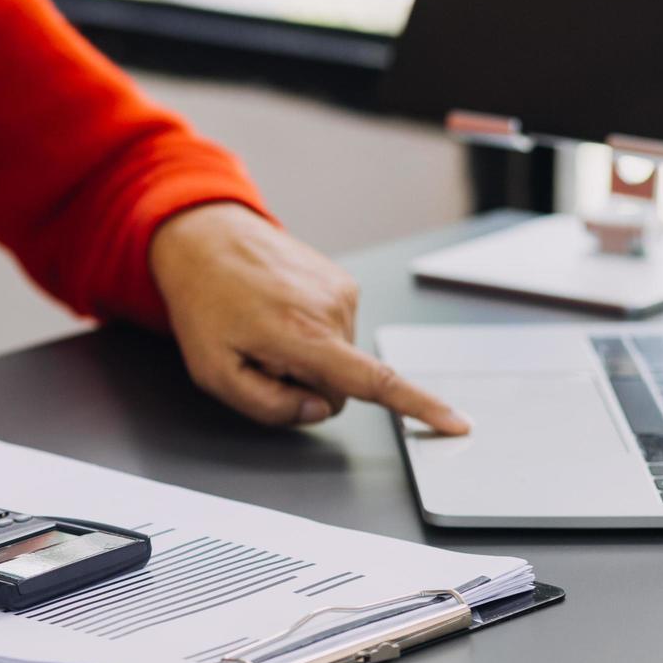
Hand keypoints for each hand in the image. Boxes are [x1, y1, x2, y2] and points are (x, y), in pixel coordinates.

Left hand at [149, 203, 469, 434]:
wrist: (205, 239)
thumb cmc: (204, 305)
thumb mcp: (214, 372)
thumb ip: (267, 405)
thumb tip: (320, 410)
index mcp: (303, 335)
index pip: (373, 382)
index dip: (419, 407)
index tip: (457, 423)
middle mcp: (332, 310)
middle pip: (343, 385)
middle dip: (305, 385)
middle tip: (260, 357)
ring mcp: (341, 292)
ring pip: (341, 358)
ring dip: (306, 356)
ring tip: (265, 329)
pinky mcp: (342, 282)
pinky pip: (337, 331)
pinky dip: (311, 333)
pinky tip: (279, 313)